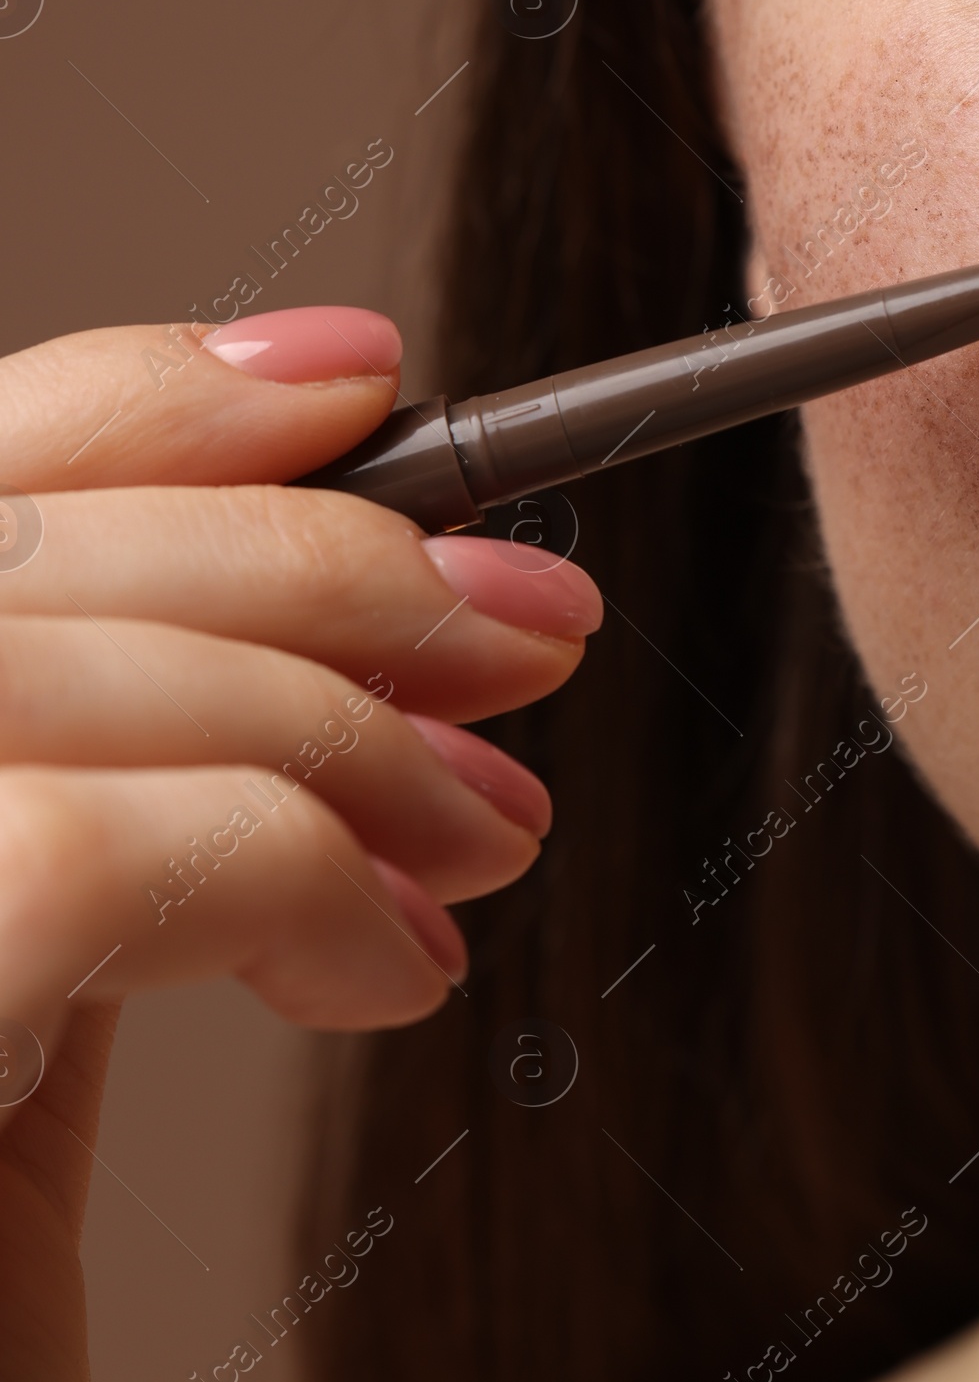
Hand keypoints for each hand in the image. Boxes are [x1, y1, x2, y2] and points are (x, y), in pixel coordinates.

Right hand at [0, 304, 599, 1381]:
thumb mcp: (5, 1000)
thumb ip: (83, 797)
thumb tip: (280, 631)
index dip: (150, 401)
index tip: (360, 381)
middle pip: (24, 553)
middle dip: (321, 559)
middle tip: (524, 629)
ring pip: (70, 675)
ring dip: (339, 733)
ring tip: (481, 838)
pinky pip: (91, 852)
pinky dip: (285, 875)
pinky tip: (379, 972)